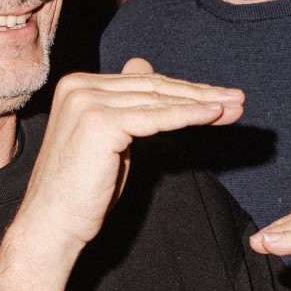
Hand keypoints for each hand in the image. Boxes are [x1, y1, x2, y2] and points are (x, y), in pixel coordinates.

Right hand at [16, 59, 244, 260]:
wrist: (52, 224)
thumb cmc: (81, 190)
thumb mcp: (108, 137)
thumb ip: (126, 104)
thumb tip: (143, 66)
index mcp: (78, 85)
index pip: (142, 82)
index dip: (184, 90)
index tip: (220, 97)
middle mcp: (79, 86)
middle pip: (153, 87)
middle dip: (199, 93)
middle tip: (237, 98)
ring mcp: (87, 101)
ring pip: (158, 100)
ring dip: (202, 103)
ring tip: (234, 107)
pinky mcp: (100, 122)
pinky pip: (155, 118)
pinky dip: (188, 115)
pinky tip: (214, 114)